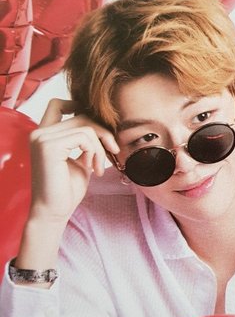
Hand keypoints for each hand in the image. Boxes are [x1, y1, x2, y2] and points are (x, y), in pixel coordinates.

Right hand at [28, 98, 119, 223]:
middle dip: (103, 133)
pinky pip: (84, 137)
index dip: (79, 107)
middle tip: (113, 151)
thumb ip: (85, 143)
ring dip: (100, 148)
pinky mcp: (49, 146)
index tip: (98, 126)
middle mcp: (39, 133)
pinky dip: (95, 152)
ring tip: (98, 167)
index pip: (58, 104)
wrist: (54, 211)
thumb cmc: (67, 190)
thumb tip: (104, 128)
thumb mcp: (80, 160)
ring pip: (86, 126)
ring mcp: (42, 138)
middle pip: (81, 116)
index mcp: (44, 135)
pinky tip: (92, 168)